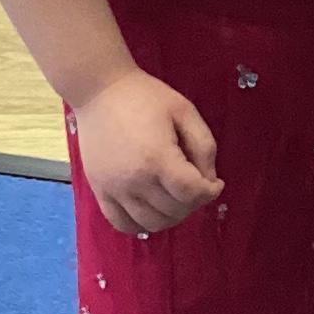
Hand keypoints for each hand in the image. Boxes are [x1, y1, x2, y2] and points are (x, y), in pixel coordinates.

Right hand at [74, 70, 222, 234]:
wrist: (98, 89)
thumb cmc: (144, 96)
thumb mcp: (184, 111)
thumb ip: (204, 146)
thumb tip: (209, 180)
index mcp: (158, 158)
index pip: (192, 194)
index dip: (210, 192)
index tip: (215, 184)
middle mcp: (135, 180)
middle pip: (175, 210)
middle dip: (193, 202)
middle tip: (195, 186)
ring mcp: (114, 189)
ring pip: (151, 223)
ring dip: (171, 215)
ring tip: (175, 197)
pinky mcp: (99, 190)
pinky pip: (122, 223)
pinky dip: (141, 224)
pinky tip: (151, 209)